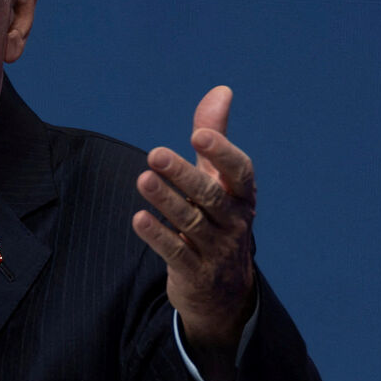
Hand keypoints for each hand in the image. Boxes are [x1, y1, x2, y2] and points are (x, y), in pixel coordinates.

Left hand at [132, 86, 256, 380]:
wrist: (224, 290)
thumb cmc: (218, 218)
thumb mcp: (220, 180)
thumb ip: (215, 136)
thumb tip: (221, 90)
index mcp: (241, 196)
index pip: (239, 172)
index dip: (222, 153)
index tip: (199, 135)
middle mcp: (233, 221)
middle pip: (210, 196)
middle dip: (183, 175)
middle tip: (155, 153)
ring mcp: (216, 249)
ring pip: (191, 223)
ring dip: (166, 200)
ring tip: (143, 179)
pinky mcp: (195, 272)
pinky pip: (176, 252)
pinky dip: (158, 236)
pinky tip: (139, 219)